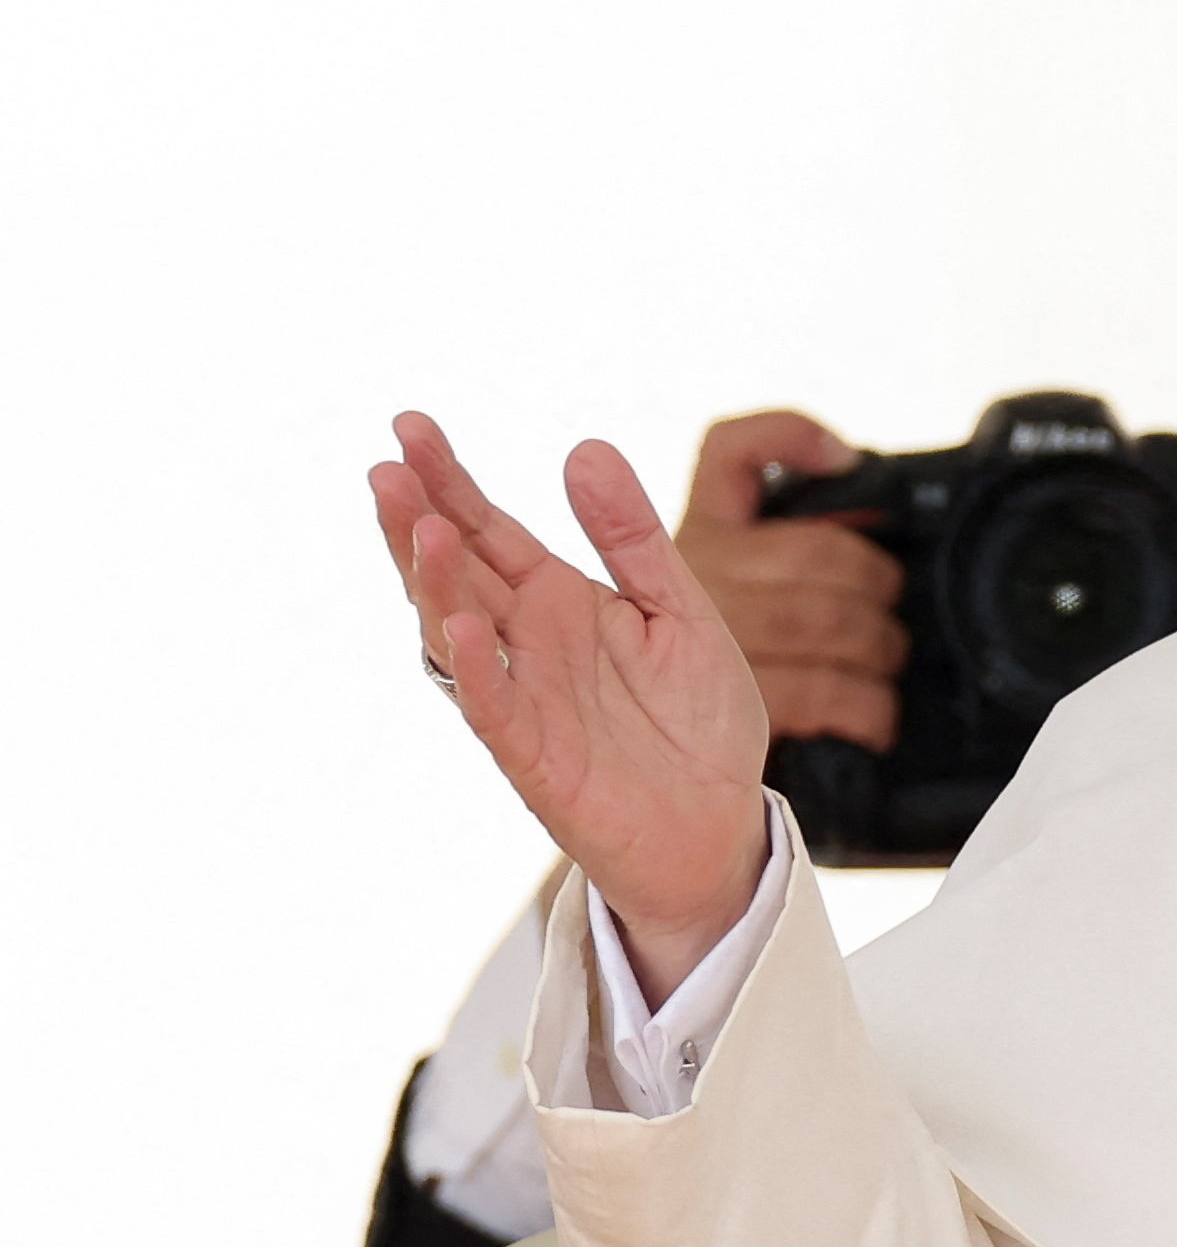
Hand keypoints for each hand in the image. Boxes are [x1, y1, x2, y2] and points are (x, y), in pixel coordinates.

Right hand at [370, 415, 770, 1004]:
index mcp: (558, 602)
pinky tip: (461, 627)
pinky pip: (496, 710)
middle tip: (386, 467)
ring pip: (459, 634)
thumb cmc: (695, 720)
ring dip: (436, 584)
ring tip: (424, 529)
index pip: (489, 529)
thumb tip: (585, 447)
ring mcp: (525, 700)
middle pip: (456, 573)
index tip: (410, 425)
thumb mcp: (678, 608)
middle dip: (418, 521)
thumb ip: (633, 537)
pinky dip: (478, 671)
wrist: (720, 821)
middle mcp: (527, 645)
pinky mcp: (536, 760)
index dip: (449, 480)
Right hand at [672, 411, 909, 750]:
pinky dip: (869, 707)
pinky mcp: (738, 704)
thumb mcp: (744, 601)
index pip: (732, 455)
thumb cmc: (723, 689)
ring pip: (829, 617)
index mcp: (702, 536)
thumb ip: (794, 546)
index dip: (790, 439)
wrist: (684, 795)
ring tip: (884, 667)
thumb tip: (852, 481)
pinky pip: (827, 690)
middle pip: (819, 552)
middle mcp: (696, 575)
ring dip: (879, 648)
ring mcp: (709, 637)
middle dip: (876, 586)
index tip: (848, 459)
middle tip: (888, 616)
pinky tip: (875, 718)